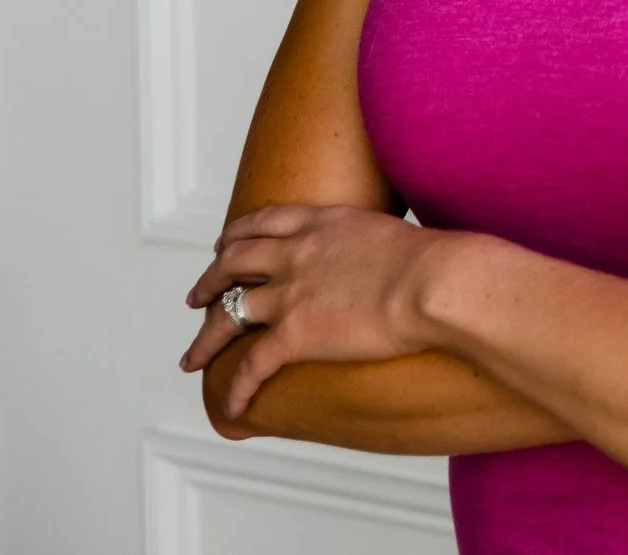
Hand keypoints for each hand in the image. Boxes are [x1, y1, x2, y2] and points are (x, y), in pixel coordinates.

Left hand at [181, 204, 452, 418]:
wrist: (434, 283)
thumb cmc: (434, 262)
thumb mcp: (395, 234)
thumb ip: (376, 245)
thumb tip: (394, 261)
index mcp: (321, 224)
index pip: (264, 222)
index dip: (236, 235)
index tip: (225, 244)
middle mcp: (295, 253)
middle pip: (233, 262)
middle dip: (209, 280)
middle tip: (198, 296)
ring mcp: (289, 294)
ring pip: (227, 315)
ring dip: (205, 338)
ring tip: (193, 356)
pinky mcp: (293, 335)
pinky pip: (251, 367)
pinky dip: (236, 389)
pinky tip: (231, 406)